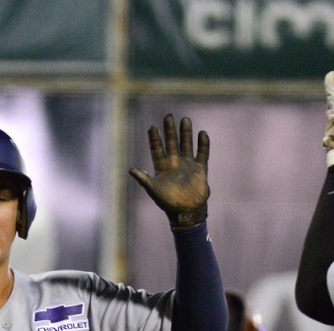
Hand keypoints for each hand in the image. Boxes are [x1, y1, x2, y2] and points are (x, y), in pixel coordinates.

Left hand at [130, 114, 210, 230]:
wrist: (186, 211)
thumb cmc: (167, 202)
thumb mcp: (153, 189)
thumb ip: (143, 179)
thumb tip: (130, 170)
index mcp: (162, 167)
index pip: (157, 148)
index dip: (154, 138)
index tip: (152, 126)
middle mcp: (174, 163)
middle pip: (172, 142)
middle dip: (170, 130)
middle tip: (169, 116)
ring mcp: (187, 165)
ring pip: (186, 145)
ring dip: (186, 133)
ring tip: (185, 119)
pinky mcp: (200, 169)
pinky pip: (202, 154)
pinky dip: (203, 144)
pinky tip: (202, 133)